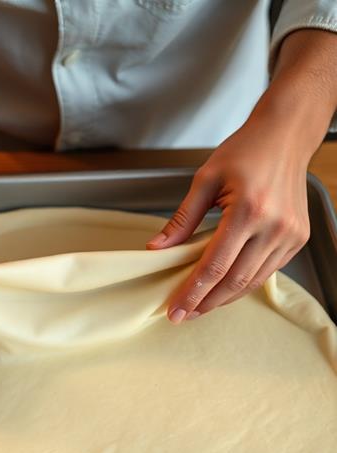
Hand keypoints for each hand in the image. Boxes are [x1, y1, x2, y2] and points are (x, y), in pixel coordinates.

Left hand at [146, 25, 336, 324]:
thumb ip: (181, 219)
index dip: (192, 293)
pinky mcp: (297, 239)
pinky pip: (266, 272)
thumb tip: (157, 249)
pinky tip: (224, 289)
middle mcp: (273, 226)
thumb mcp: (205, 179)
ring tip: (200, 306)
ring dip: (224, 299)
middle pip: (234, 281)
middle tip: (183, 316)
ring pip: (252, 282)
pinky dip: (243, 284)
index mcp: (248, 209)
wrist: (286, 136)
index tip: (175, 311)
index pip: (214, 265)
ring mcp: (289, 235)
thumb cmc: (245, 151)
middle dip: (206, 303)